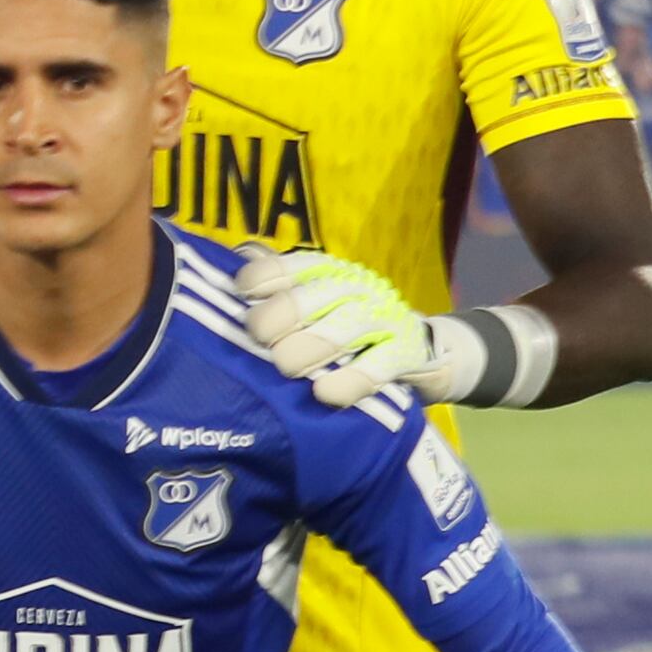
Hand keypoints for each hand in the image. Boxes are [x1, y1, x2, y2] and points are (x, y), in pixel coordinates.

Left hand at [230, 245, 441, 405]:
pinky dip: (345, 382)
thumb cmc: (343, 325)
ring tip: (286, 368)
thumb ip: (272, 285)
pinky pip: (374, 368)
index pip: (283, 266)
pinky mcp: (405, 353)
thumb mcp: (312, 300)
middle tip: (260, 343)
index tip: (243, 297)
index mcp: (324, 271)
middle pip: (302, 301)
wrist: (418, 350)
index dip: (257, 281)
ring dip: (303, 353)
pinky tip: (323, 392)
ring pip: (336, 332)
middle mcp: (353, 287)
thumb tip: (233, 259)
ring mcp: (381, 318)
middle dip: (272, 324)